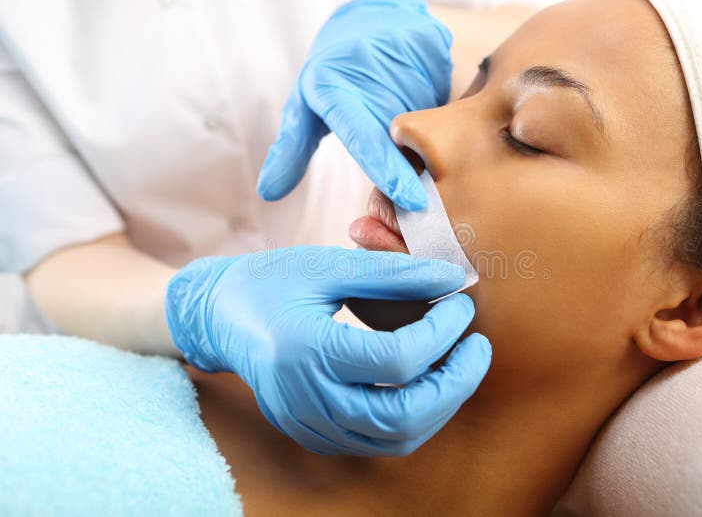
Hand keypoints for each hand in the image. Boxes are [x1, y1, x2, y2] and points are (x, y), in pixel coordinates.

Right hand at [165, 246, 490, 455]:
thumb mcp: (327, 265)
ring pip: (395, 439)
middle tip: (477, 347)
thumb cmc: (270, 282)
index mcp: (306, 350)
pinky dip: (412, 418)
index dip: (443, 332)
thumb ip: (392, 273)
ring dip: (440, 405)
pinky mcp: (313, 432)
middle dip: (455, 383)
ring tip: (458, 365)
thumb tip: (452, 278)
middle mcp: (307, 399)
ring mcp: (308, 423)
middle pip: (403, 416)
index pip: (398, 360)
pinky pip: (376, 442)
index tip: (460, 305)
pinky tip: (424, 383)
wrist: (219, 316)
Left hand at [257, 0, 452, 210]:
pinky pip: (445, 95)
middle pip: (403, 136)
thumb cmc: (332, 76)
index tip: (412, 200)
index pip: (365, 138)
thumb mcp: (305, 108)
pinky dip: (438, 108)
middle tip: (394, 142)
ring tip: (403, 112)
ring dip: (424, 133)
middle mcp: (369, 70)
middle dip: (407, 155)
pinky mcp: (432, 43)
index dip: (388, 170)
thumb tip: (268, 191)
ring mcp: (404, 54)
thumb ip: (290, 150)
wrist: (366, 22)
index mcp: (332, 89)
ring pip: (430, 120)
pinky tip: (420, 95)